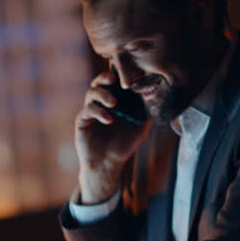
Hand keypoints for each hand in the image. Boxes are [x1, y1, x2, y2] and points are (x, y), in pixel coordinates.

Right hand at [75, 71, 150, 202]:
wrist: (107, 165)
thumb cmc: (123, 147)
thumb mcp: (140, 131)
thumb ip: (147, 116)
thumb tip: (157, 101)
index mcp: (115, 102)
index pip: (114, 83)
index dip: (118, 75)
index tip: (128, 74)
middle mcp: (101, 103)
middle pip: (99, 82)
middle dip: (105, 77)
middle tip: (114, 80)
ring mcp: (91, 111)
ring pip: (91, 93)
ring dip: (103, 95)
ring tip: (114, 103)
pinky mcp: (82, 121)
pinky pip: (87, 110)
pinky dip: (98, 112)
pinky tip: (109, 119)